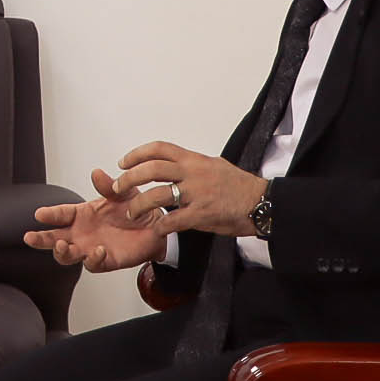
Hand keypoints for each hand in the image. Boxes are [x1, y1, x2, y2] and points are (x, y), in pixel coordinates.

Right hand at [24, 168, 171, 272]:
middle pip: (54, 238)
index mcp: (82, 214)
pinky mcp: (105, 261)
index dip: (50, 214)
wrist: (156, 227)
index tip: (39, 213)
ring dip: (62, 252)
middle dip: (41, 239)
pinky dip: (92, 259)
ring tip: (63, 245)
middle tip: (30, 237)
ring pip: (67, 256)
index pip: (61, 214)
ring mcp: (91, 248)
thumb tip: (97, 173)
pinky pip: (93, 264)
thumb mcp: (123, 193)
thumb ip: (109, 185)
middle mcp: (82, 233)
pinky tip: (97, 250)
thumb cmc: (135, 208)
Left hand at [111, 142, 267, 237]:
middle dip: (129, 179)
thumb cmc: (240, 186)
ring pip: (157, 195)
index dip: (137, 154)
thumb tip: (176, 164)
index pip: (159, 149)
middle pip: (151, 169)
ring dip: (139, 205)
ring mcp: (197, 193)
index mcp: (194, 160)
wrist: (261, 202)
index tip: (123, 162)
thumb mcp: (214, 166)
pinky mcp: (202, 213)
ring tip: (132, 212)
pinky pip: (174, 220)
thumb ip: (193, 165)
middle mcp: (193, 173)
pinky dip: (161, 227)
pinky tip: (156, 231)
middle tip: (118, 188)